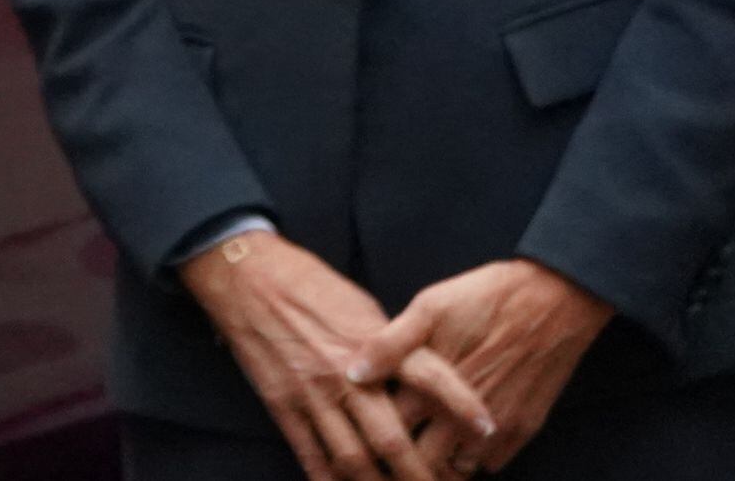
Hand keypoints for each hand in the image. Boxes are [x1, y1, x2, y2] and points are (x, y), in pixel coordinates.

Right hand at [179, 229, 480, 480]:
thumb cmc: (309, 284)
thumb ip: (391, 346)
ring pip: (351, 459)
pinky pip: (310, 455)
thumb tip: (418, 375)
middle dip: (420, 475)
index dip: (463, 406)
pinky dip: (329, 480)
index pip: (430, 377)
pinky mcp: (282, 403)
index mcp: (372, 341)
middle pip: (391, 439)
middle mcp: (346, 373)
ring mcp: (312, 393)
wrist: (246, 275)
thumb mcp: (362, 305)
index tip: (488, 430)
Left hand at [353, 260, 611, 472]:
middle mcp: (461, 417)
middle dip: (401, 459)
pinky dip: (472, 462)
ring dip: (438, 464)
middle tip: (385, 452)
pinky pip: (490, 465)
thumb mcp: (430, 307)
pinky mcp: (522, 430)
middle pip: (420, 460)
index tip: (358, 429)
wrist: (554, 301)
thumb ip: (389, 344)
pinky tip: (457, 447)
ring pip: (456, 469)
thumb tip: (352, 373)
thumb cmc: (485, 299)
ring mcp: (495, 429)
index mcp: (430, 386)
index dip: (370, 430)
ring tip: (421, 451)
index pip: (388, 428)